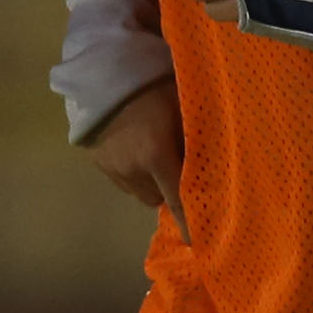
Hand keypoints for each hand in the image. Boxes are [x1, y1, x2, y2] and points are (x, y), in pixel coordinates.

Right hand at [85, 76, 190, 241]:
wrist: (102, 69)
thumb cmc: (153, 82)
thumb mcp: (183, 105)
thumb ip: (197, 138)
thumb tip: (215, 166)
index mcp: (156, 157)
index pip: (177, 203)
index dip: (189, 225)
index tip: (199, 243)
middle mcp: (132, 170)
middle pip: (158, 200)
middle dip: (169, 191)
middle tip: (179, 169)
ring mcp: (111, 168)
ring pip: (139, 191)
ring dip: (150, 183)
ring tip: (155, 157)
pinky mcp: (97, 161)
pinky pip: (122, 180)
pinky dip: (132, 173)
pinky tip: (135, 148)